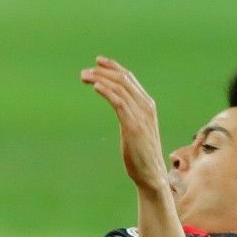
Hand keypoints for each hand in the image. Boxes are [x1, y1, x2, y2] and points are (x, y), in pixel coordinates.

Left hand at [82, 56, 169, 196]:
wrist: (151, 175)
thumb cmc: (141, 153)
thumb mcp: (136, 127)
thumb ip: (130, 113)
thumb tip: (118, 103)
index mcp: (147, 105)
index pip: (130, 79)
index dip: (113, 67)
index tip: (97, 61)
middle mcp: (146, 107)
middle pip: (123, 80)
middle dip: (103, 72)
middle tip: (85, 72)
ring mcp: (141, 116)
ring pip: (120, 89)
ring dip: (100, 80)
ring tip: (84, 76)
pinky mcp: (133, 126)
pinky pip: (119, 103)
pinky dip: (107, 92)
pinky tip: (96, 87)